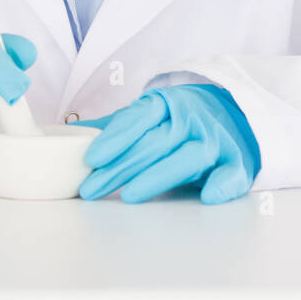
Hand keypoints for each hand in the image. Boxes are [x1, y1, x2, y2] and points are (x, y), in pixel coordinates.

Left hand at [72, 83, 260, 203]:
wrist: (235, 115)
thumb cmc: (181, 121)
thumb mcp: (149, 116)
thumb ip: (114, 128)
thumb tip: (64, 134)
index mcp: (165, 104)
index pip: (137, 118)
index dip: (113, 138)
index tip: (90, 158)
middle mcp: (190, 118)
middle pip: (154, 143)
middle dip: (120, 167)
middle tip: (91, 189)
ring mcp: (214, 139)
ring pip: (187, 157)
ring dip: (159, 175)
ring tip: (131, 195)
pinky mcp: (236, 162)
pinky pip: (231, 173)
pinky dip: (223, 184)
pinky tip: (208, 196)